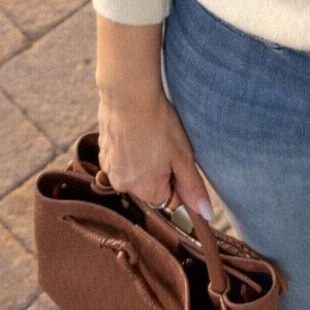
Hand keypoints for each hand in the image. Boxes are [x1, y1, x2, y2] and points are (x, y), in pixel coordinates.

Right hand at [96, 87, 213, 219]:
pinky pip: (121, 159)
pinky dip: (128, 150)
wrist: (128, 95)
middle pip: (150, 186)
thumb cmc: (159, 124)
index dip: (177, 178)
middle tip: (163, 144)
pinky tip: (135, 131)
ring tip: (148, 135)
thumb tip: (207, 215)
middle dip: (159, 170)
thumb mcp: (184, 157)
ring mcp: (109, 170)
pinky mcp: (102, 153)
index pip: (170, 198)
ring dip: (142, 160)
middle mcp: (124, 186)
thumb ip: (194, 188)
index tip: (176, 156)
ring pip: (135, 172)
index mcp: (147, 191)